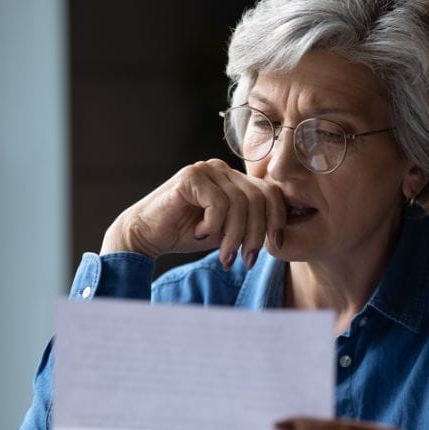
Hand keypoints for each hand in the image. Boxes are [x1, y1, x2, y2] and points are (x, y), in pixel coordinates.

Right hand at [100, 158, 285, 267]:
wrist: (145, 236)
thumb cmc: (186, 234)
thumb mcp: (228, 231)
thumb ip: (251, 225)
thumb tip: (282, 234)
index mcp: (235, 179)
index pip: (270, 192)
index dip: (277, 219)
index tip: (276, 246)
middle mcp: (222, 169)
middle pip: (258, 198)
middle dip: (256, 234)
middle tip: (245, 260)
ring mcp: (206, 170)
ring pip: (240, 204)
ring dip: (234, 236)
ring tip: (225, 256)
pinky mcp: (190, 177)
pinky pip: (218, 204)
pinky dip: (213, 226)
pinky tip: (199, 233)